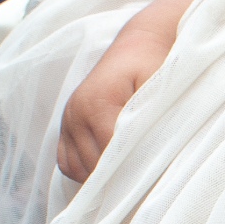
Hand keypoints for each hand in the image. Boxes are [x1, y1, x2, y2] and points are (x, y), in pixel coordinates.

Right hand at [57, 25, 171, 181]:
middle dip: (118, 176)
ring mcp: (67, 119)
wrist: (139, 45)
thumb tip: (146, 152)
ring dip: (100, 177)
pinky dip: (84, 171)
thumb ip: (149, 118)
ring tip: (126, 174)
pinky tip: (106, 168)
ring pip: (77, 169)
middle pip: (93, 166)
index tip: (151, 176)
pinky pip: (66, 162)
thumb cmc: (154, 65)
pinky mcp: (66, 125)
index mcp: (97, 102)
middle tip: (143, 178)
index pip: (110, 154)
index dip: (131, 170)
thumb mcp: (158, 87)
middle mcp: (76, 112)